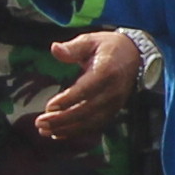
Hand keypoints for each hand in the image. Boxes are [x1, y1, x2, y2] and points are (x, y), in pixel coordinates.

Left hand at [29, 29, 148, 141]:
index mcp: (106, 71)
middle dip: (62, 119)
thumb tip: (54, 48)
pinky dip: (76, 132)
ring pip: (89, 122)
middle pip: (86, 110)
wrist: (134, 56)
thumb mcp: (90, 40)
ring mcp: (114, 104)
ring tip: (45, 130)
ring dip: (66, 129)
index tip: (49, 106)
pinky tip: (58, 133)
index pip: (86, 90)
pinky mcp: (113, 111)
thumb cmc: (108, 47)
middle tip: (40, 123)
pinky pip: (94, 126)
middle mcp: (112, 91)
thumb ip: (72, 47)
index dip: (67, 100)